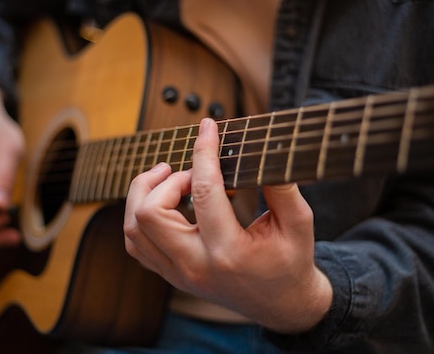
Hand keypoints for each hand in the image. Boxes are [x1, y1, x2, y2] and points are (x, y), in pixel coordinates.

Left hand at [124, 118, 332, 332]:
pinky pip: (136, 244)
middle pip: (150, 214)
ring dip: (145, 194)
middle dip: (165, 180)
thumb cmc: (292, 262)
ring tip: (170, 178)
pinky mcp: (171, 275)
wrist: (282, 306)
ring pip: (134, 229)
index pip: (203, 192)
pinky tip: (164, 202)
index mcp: (229, 252)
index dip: (204, 152)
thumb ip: (282, 187)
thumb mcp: (299, 224)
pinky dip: (141, 216)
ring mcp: (178, 274)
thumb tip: (262, 149)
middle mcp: (195, 266)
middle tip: (189, 171)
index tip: (209, 127)